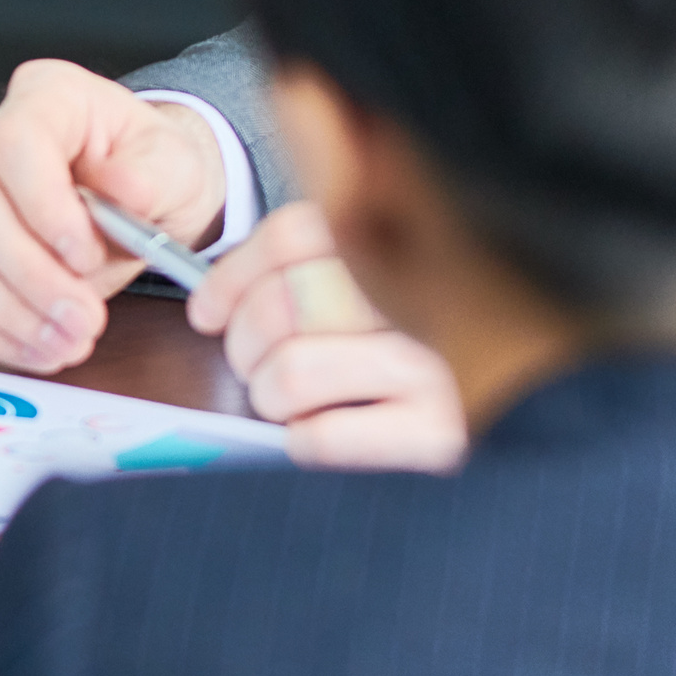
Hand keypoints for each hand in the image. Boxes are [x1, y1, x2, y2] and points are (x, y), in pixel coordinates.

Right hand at [0, 60, 231, 372]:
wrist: (142, 197)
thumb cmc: (151, 168)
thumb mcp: (175, 162)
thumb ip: (151, 175)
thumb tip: (122, 191)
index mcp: (44, 99)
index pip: (15, 143)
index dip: (42, 205)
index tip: (84, 256)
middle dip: (30, 276)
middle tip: (84, 319)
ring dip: (11, 313)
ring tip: (70, 342)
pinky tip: (41, 348)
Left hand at [184, 203, 466, 471]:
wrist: (467, 425)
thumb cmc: (382, 354)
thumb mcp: (346, 291)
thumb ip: (297, 272)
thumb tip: (210, 308)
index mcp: (401, 247)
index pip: (297, 234)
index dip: (233, 276)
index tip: (208, 313)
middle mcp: (429, 295)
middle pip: (283, 302)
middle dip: (246, 345)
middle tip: (256, 366)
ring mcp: (436, 364)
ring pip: (294, 371)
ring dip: (272, 396)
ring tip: (289, 402)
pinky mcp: (439, 430)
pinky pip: (322, 435)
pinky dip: (304, 440)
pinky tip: (322, 430)